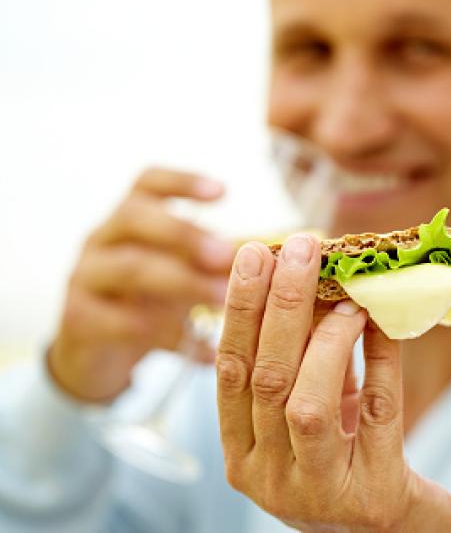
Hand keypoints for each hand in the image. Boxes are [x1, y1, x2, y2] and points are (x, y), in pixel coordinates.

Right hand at [49, 167, 235, 401]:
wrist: (96, 356)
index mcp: (131, 221)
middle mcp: (103, 240)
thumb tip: (285, 258)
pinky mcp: (78, 321)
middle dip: (184, 233)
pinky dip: (164, 335)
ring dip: (182, 282)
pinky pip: (120, 322)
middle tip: (225, 254)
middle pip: (134, 217)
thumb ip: (217, 263)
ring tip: (223, 300)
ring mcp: (85, 279)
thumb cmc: (151, 303)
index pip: (147, 184)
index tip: (223, 192)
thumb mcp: (183, 276)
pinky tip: (201, 349)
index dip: (182, 182)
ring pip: (128, 268)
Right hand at [216, 236, 450, 531]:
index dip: (241, 308)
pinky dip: (379, 359)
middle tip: (302, 247)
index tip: (256, 252)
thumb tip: (319, 283)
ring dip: (327, 337)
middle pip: (264, 379)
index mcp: (242, 455)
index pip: (230, 371)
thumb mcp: (315, 414)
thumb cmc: (350, 463)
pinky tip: (383, 325)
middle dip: (281, 305)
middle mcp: (268, 478)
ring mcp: (319, 493)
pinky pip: (376, 412)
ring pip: (306, 403)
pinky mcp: (373, 495)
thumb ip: (308, 361)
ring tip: (349, 296)